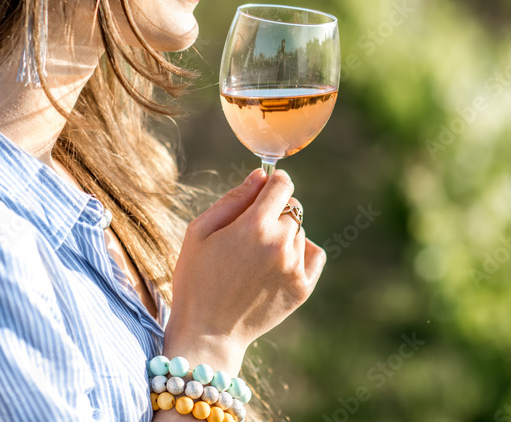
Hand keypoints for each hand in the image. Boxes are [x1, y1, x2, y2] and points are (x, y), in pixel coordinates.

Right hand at [162, 169, 326, 374]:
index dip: (273, 183)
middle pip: (292, 208)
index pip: (283, 185)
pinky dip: (301, 252)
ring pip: (299, 232)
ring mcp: (294, 268)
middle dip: (274, 211)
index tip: (264, 190)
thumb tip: (261, 176)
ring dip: (283, 235)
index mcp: (254, 225)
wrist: (207, 333)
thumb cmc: (196, 278)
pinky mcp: (302, 288)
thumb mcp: (200, 231)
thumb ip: (233, 199)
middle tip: (249, 233)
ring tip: (255, 257)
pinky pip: (314, 254)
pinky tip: (278, 263)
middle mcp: (280, 244)